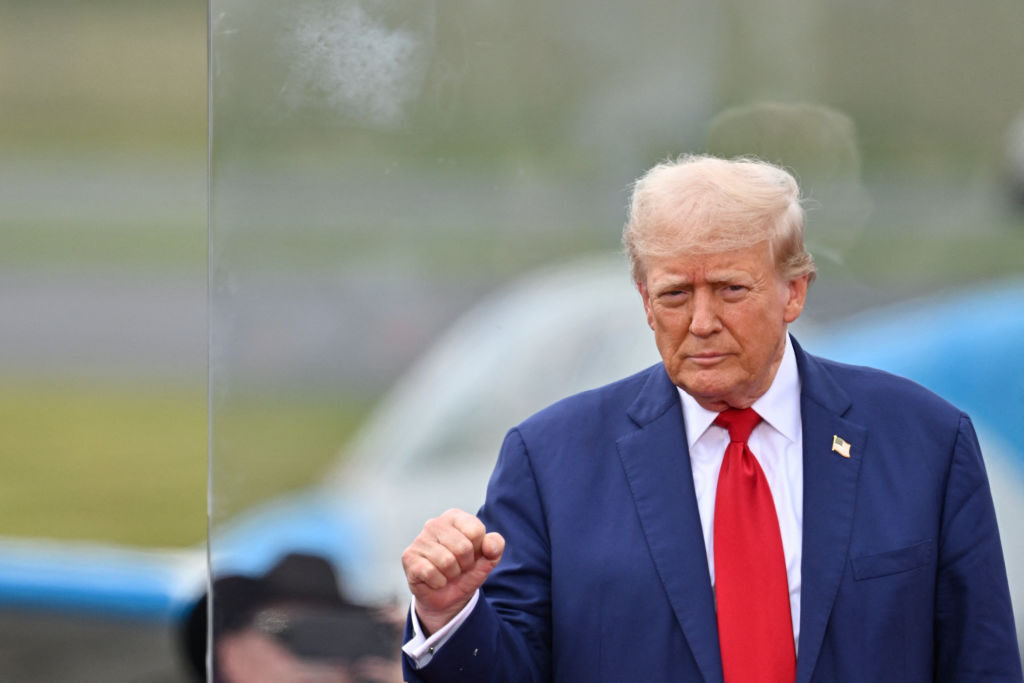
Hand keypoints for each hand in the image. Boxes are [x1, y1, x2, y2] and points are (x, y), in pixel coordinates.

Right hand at [401, 508, 504, 634]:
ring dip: (451, 575)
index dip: (478, 550)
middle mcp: (434, 523)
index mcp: (455, 517)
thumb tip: (489, 544)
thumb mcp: (487, 559)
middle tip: (458, 568)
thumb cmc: (467, 572)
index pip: (476, 531)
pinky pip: (431, 573)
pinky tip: (434, 579)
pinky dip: (438, 582)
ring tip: (447, 573)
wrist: (448, 597)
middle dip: (465, 565)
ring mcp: (419, 539)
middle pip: (463, 547)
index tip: (471, 555)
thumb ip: (495, 546)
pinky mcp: (408, 557)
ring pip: (447, 561)